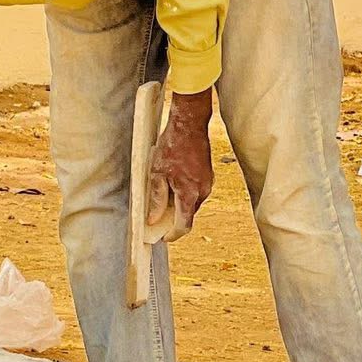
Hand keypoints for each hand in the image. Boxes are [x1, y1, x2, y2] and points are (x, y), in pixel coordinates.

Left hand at [149, 88, 214, 239]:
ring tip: (163, 194)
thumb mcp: (157, 173)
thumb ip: (157, 198)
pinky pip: (196, 191)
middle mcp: (202, 191)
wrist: (189, 124)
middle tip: (157, 216)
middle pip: (188, 214)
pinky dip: (185, 193)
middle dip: (174, 218)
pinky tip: (173, 182)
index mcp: (190, 194)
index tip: (163, 238)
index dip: (173, 235)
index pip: (184, 225)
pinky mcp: (208, 174)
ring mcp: (207, 182)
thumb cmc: (172, 146)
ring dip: (179, 204)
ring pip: (192, 202)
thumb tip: (154, 218)